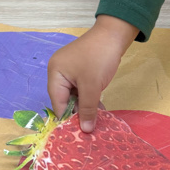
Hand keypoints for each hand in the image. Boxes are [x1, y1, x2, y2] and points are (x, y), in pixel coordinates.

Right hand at [47, 15, 138, 132]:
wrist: (114, 34)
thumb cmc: (99, 58)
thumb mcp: (92, 86)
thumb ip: (88, 109)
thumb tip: (86, 130)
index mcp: (55, 73)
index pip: (57, 102)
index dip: (67, 118)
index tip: (77, 134)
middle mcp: (59, 72)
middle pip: (65, 99)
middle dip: (77, 113)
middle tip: (88, 129)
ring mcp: (70, 70)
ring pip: (75, 95)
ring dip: (85, 107)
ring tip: (94, 122)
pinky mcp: (81, 70)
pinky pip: (82, 88)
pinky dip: (89, 98)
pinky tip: (98, 109)